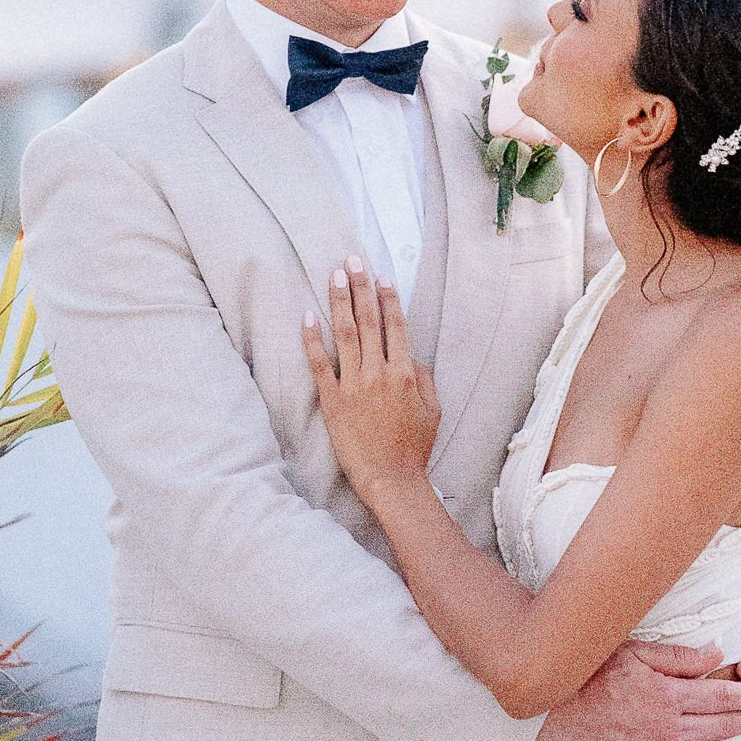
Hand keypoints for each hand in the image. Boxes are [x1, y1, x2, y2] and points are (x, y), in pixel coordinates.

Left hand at [303, 259, 439, 501]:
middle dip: (361, 287)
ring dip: (340, 301)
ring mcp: (354, 386)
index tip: (382, 277)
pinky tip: (307, 316)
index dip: (388, 299)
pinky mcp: (333, 401)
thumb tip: (411, 357)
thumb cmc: (414, 449)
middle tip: (353, 260)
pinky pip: (319, 364)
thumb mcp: (432, 411)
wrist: (390, 479)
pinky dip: (312, 339)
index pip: (396, 327)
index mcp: (405, 374)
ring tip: (335, 275)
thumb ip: (424, 379)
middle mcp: (379, 374)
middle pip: (369, 321)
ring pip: (345, 334)